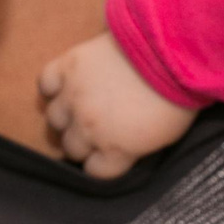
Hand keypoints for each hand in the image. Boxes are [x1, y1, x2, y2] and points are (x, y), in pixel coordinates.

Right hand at [38, 33, 195, 178]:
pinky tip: (67, 84)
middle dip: (84, 140)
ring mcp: (75, 97)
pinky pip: (45, 83)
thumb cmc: (177, 96)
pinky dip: (53, 85)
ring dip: (67, 115)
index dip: (103, 163)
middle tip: (98, 126)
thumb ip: (134, 150)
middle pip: (71, 147)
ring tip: (83, 104)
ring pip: (55, 119)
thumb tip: (121, 152)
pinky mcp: (68, 67)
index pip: (94, 172)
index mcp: (115, 149)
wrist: (173, 52)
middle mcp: (89, 128)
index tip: (109, 153)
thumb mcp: (164, 137)